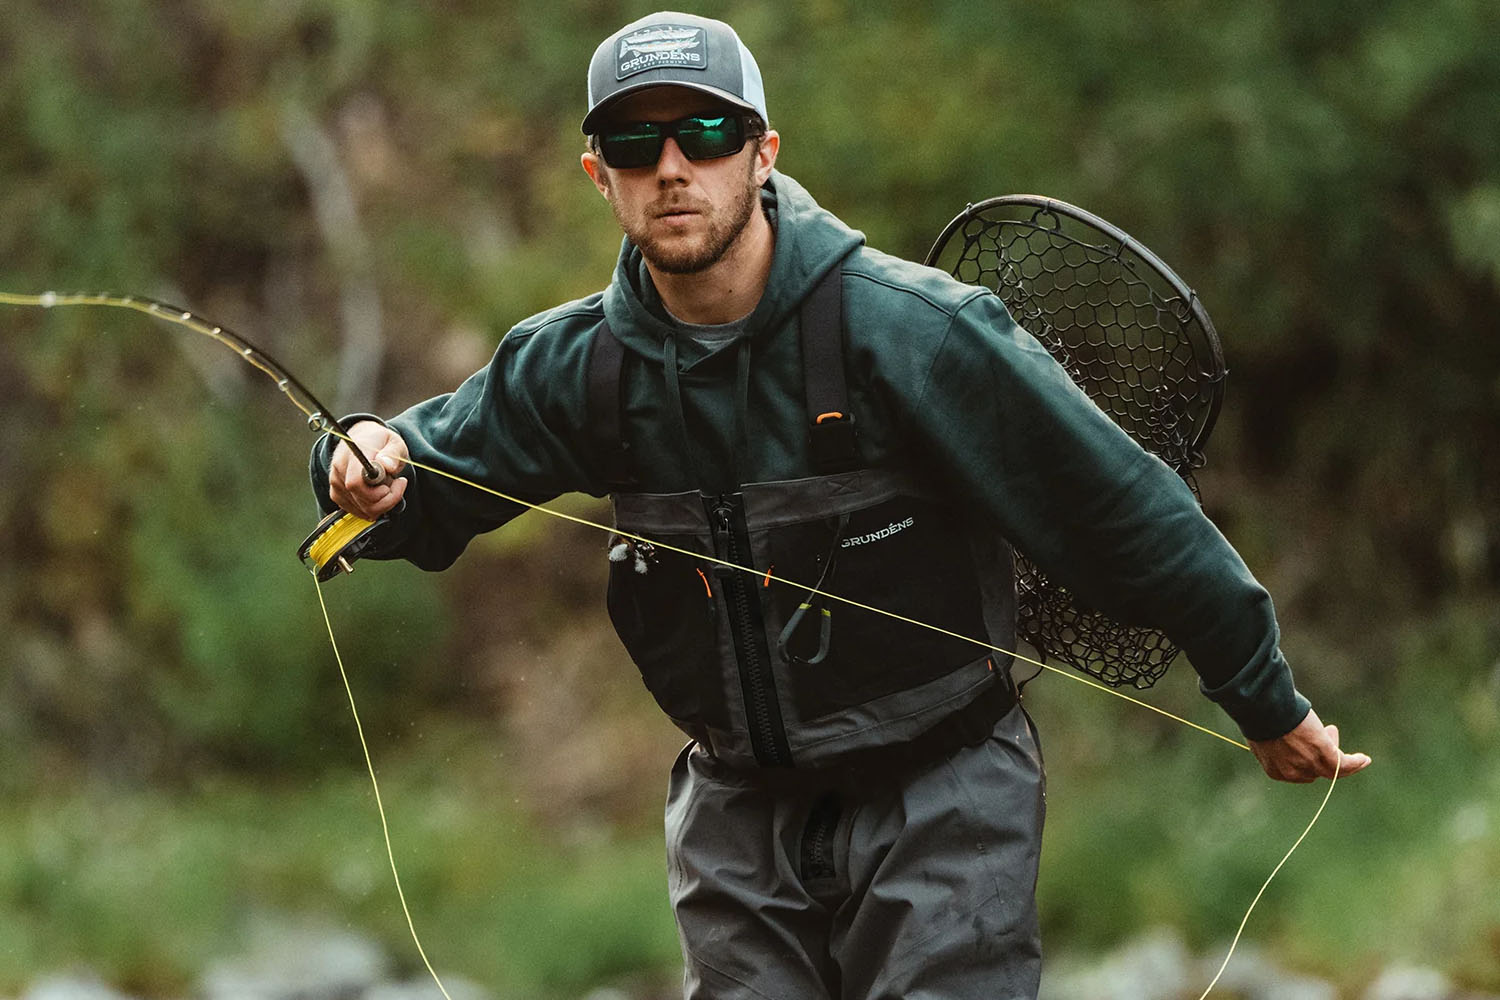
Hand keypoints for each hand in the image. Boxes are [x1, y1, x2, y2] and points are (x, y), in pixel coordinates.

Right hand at [329, 421, 409, 519]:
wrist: (363, 438)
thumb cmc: (380, 441)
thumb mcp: (394, 442)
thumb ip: (392, 453)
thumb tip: (387, 465)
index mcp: (353, 455)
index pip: (356, 483)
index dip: (376, 493)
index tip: (392, 485)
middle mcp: (339, 469)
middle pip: (360, 500)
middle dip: (386, 500)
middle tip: (397, 485)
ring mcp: (336, 483)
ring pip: (361, 509)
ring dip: (381, 504)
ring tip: (387, 485)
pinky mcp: (336, 494)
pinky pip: (357, 511)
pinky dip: (372, 507)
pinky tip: (377, 493)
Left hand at [1249, 708, 1371, 782]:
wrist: (1263, 709)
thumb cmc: (1260, 715)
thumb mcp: (1266, 734)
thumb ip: (1276, 741)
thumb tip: (1284, 737)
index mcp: (1276, 770)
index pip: (1299, 771)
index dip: (1308, 759)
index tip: (1312, 741)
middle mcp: (1293, 772)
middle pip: (1315, 770)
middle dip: (1322, 753)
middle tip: (1330, 731)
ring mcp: (1309, 764)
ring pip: (1332, 770)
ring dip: (1346, 761)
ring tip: (1359, 758)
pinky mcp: (1323, 752)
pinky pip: (1344, 764)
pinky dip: (1355, 762)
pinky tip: (1364, 759)